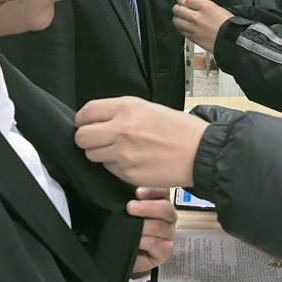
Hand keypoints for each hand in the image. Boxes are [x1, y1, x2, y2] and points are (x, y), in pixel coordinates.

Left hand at [75, 97, 206, 186]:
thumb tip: (98, 119)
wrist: (199, 152)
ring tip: (119, 150)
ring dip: (100, 154)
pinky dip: (115, 166)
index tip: (86, 124)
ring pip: (92, 155)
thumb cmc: (180, 129)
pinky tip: (132, 161)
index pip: (85, 113)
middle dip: (87, 139)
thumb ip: (120, 112)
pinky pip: (108, 169)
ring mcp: (123, 154)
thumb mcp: (148, 108)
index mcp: (126, 108)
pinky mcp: (128, 174)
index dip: (83, 120)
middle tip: (98, 139)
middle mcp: (121, 129)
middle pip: (81, 137)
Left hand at [127, 187, 177, 273]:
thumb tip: (126, 191)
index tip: (137, 192)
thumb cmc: (127, 230)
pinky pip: (156, 243)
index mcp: (161, 203)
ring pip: (159, 226)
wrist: (123, 255)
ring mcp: (169, 234)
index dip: (152, 191)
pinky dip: (144, 241)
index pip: (163, 192)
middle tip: (130, 207)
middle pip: (166, 208)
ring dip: (143, 226)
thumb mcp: (128, 213)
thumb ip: (131, 201)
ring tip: (129, 225)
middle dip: (148, 207)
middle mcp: (169, 217)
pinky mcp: (165, 251)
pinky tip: (136, 241)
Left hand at [172, 0, 232, 52]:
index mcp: (204, 7)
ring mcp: (193, 28)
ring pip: (175, 20)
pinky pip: (180, 31)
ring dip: (177, 18)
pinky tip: (184, 26)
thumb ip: (203, 1)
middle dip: (178, 7)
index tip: (184, 0)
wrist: (232, 39)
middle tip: (181, 8)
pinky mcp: (192, 37)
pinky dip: (180, 27)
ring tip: (181, 18)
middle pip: (177, 9)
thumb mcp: (217, 7)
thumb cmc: (228, 23)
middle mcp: (196, 17)